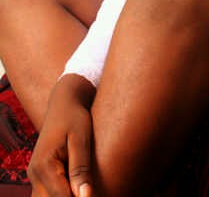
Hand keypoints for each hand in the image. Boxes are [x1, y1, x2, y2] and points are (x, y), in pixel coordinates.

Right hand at [28, 75, 95, 196]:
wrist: (64, 102)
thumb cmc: (74, 117)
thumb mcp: (81, 139)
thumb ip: (80, 168)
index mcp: (44, 164)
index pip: (61, 196)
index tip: (92, 194)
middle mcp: (34, 173)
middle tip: (88, 189)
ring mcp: (35, 174)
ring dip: (64, 195)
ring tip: (83, 186)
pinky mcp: (40, 174)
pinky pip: (46, 193)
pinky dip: (60, 193)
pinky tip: (76, 186)